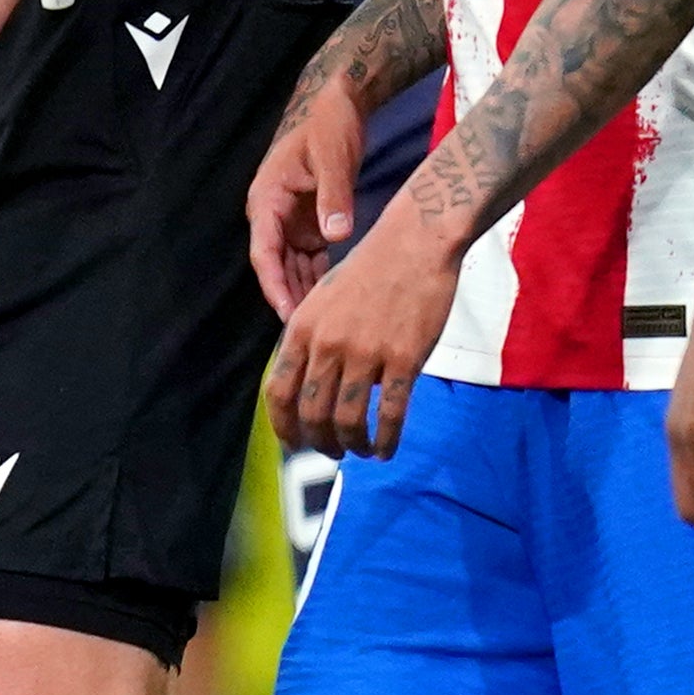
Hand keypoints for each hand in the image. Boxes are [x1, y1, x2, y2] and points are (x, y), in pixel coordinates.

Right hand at [246, 74, 369, 314]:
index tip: (288, 313)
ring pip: (293, 265)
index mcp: (267, 199)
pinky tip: (335, 298)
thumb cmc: (329, 123)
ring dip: (305, 290)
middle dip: (289, 297)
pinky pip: (311, 257)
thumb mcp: (333, 157)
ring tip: (323, 322)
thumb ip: (334, 197)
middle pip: (276, 266)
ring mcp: (291, 219)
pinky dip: (320, 276)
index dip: (273, 284)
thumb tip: (336, 236)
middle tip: (309, 331)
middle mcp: (273, 214)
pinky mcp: (310, 220)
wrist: (338, 101)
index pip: (263, 251)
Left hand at [265, 209, 463, 458]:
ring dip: (351, 444)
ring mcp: (364, 353)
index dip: (283, 426)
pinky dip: (386, 440)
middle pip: (312, 414)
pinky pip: (389, 414)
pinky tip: (386, 449)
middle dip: (319, 443)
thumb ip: (310, 340)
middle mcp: (327, 344)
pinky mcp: (402, 358)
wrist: (414, 243)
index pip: (278, 392)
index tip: (294, 443)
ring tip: (360, 450)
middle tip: (332, 451)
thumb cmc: (370, 269)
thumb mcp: (322, 299)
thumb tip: (306, 382)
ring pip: (347, 420)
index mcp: (302, 329)